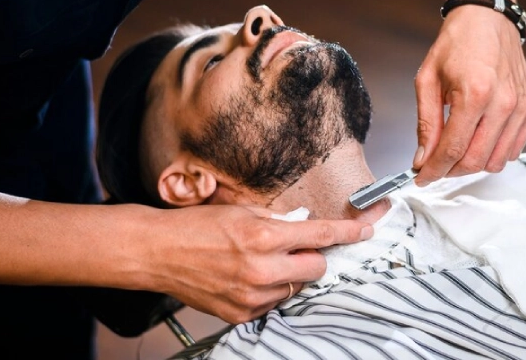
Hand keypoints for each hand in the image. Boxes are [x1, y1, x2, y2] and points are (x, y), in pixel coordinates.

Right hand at [148, 204, 371, 322]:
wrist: (159, 252)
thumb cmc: (197, 226)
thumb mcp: (242, 211)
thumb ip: (278, 221)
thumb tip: (306, 228)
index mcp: (263, 236)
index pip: (320, 235)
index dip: (348, 232)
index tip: (365, 231)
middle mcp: (261, 269)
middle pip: (316, 269)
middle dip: (312, 257)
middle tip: (293, 247)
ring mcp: (251, 296)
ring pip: (296, 288)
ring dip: (290, 275)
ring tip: (261, 261)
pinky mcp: (241, 314)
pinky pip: (274, 303)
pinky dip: (271, 290)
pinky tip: (248, 276)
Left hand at [412, 5, 525, 184]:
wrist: (487, 18)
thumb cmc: (456, 44)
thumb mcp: (427, 80)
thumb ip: (426, 123)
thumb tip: (422, 159)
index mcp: (474, 94)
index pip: (452, 149)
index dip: (433, 170)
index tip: (420, 177)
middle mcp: (503, 103)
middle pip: (476, 160)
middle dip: (450, 170)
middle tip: (434, 164)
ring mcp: (522, 108)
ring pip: (497, 161)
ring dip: (472, 163)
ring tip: (455, 149)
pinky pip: (514, 149)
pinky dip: (494, 152)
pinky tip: (477, 138)